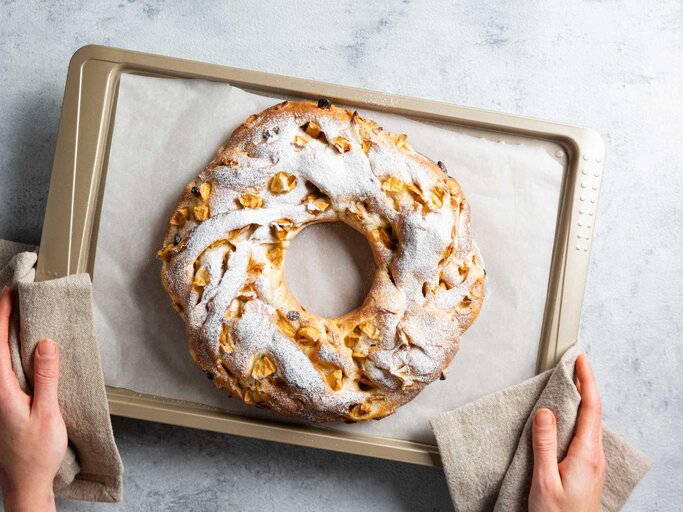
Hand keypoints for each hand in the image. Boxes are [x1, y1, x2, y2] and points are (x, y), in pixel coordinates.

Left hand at [0, 287, 66, 511]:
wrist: (25, 483)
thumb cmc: (35, 454)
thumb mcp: (47, 413)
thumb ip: (46, 377)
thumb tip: (45, 344)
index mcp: (0, 391)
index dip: (2, 317)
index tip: (9, 294)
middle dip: (2, 321)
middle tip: (12, 297)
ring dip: (5, 336)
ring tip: (17, 316)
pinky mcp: (4, 405)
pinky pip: (5, 370)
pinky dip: (11, 353)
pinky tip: (22, 350)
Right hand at [528, 353, 606, 511]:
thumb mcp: (544, 480)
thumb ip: (544, 444)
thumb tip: (546, 412)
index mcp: (586, 455)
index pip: (591, 409)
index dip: (588, 381)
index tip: (582, 360)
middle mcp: (595, 457)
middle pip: (593, 412)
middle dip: (586, 386)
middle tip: (575, 366)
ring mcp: (593, 463)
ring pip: (589, 424)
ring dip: (582, 402)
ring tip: (571, 385)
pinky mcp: (588, 469)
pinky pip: (585, 435)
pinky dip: (578, 418)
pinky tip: (567, 418)